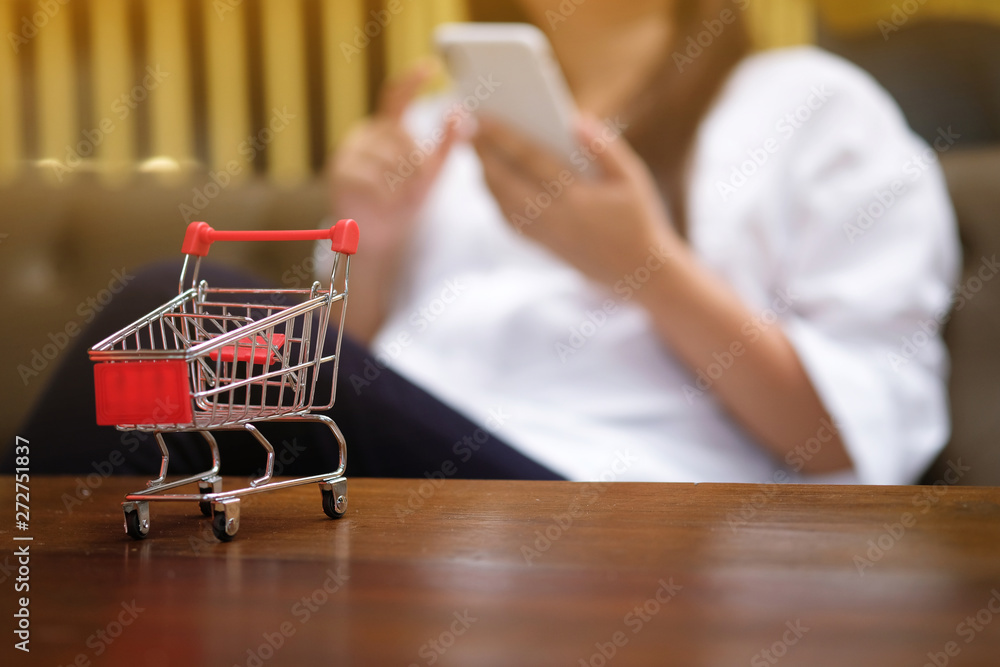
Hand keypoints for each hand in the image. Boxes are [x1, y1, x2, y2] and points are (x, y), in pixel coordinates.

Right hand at [327, 61, 459, 340]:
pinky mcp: (340, 172)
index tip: (431, 67)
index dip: (412, 81)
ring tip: (395, 200)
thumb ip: (446, 145)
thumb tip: (463, 115)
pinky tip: (381, 205)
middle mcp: (364, 135)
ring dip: (402, 183)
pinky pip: (375, 177)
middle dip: (415, 166)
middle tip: (411, 190)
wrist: (377, 241)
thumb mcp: (430, 175)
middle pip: (403, 137)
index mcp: (385, 131)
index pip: (396, 97)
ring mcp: (348, 151)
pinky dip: (386, 194)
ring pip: (391, 158)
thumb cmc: (402, 205)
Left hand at [472, 115, 683, 290]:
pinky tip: (489, 176)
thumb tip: (575, 119)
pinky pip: (506, 218)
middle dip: (480, 151)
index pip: (530, 160)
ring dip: (483, 172)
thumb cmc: (637, 218)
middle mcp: (553, 218)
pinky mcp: (540, 245)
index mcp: (577, 198)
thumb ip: (605, 147)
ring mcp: (543, 235)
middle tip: (463, 124)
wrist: (637, 273)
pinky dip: (493, 195)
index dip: (501, 136)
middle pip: (504, 180)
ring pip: (500, 201)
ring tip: (474, 145)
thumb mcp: (633, 179)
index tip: (480, 115)